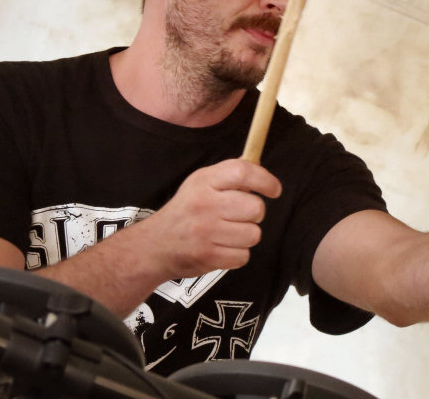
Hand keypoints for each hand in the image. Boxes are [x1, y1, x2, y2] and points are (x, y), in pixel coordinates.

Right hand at [138, 159, 281, 278]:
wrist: (154, 246)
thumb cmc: (187, 211)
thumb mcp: (201, 184)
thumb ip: (230, 176)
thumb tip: (263, 174)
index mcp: (204, 181)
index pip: (243, 172)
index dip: (266, 180)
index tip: (274, 190)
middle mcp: (204, 204)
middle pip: (256, 208)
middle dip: (255, 214)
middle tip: (240, 216)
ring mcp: (205, 231)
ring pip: (253, 234)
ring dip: (246, 236)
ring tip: (228, 233)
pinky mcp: (207, 256)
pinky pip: (243, 256)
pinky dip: (237, 254)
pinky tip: (222, 247)